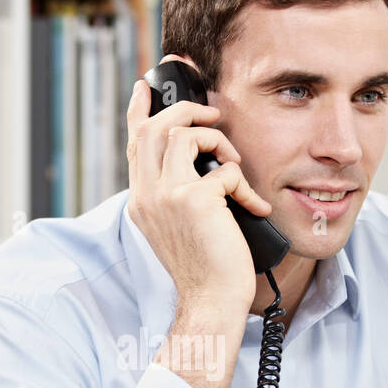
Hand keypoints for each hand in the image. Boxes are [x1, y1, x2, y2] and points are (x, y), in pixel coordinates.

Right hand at [125, 73, 272, 313]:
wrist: (210, 300)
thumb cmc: (205, 268)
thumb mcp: (179, 227)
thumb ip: (177, 194)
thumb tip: (203, 162)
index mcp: (141, 200)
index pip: (133, 144)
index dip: (139, 111)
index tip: (144, 86)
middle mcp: (146, 195)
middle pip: (154, 127)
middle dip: (186, 110)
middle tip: (213, 115)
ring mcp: (167, 195)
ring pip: (184, 134)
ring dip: (217, 139)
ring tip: (234, 164)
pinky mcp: (194, 199)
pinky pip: (224, 169)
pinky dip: (244, 183)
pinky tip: (253, 206)